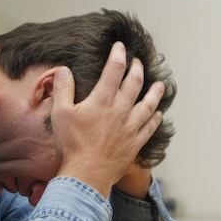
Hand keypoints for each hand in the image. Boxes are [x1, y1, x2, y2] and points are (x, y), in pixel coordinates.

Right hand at [50, 42, 164, 198]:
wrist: (87, 174)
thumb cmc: (72, 144)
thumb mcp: (60, 114)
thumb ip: (63, 89)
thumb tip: (64, 70)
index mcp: (102, 100)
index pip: (114, 70)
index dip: (118, 55)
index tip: (120, 47)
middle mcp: (120, 110)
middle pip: (135, 83)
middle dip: (138, 68)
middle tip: (138, 61)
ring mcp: (130, 127)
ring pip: (149, 104)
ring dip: (155, 92)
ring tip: (159, 84)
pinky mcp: (135, 143)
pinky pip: (150, 128)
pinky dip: (156, 119)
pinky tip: (159, 114)